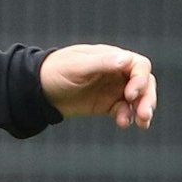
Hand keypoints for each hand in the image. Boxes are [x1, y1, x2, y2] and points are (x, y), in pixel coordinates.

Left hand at [40, 45, 156, 128]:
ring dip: (142, 109)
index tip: (131, 94)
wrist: (34, 89)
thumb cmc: (54, 71)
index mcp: (111, 57)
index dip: (140, 79)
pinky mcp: (106, 104)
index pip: (139, 65)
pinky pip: (124, 110)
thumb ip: (101, 64)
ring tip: (142, 123)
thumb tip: (126, 60)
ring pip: (138, 98)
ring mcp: (113, 88)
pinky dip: (127, 117)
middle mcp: (116, 72)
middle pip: (144, 83)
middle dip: (147, 97)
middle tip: (145, 114)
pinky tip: (123, 124)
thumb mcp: (76, 66)